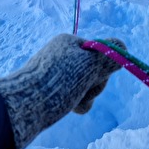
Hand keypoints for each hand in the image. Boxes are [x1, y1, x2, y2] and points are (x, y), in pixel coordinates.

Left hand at [0, 34, 125, 148]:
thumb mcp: (88, 65)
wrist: (25, 104)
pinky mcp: (52, 90)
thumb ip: (108, 56)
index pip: (99, 52)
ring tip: (72, 100)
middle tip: (82, 89)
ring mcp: (56, 73)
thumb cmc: (58, 81)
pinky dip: (77, 103)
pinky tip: (69, 106)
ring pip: (85, 85)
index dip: (101, 68)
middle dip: (93, 84)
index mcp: (68, 42)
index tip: (94, 76)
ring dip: (86, 96)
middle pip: (93, 70)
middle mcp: (62, 55)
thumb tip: (122, 45)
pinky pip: (75, 95)